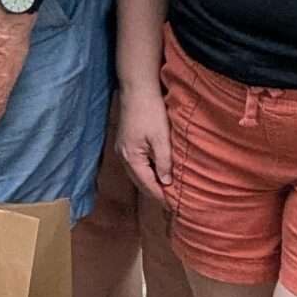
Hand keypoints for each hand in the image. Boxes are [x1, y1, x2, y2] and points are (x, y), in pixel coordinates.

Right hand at [116, 88, 173, 202]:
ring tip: (166, 190)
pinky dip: (147, 171)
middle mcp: (123, 156)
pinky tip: (158, 171)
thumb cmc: (150, 113)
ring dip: (150, 182)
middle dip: (154, 192)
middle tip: (171, 202)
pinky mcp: (126, 142)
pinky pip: (136, 164)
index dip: (161, 196)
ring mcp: (122, 149)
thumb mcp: (161, 139)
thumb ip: (164, 162)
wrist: (137, 90)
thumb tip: (167, 182)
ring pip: (137, 173)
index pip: (147, 184)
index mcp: (131, 157)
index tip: (174, 207)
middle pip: (139, 181)